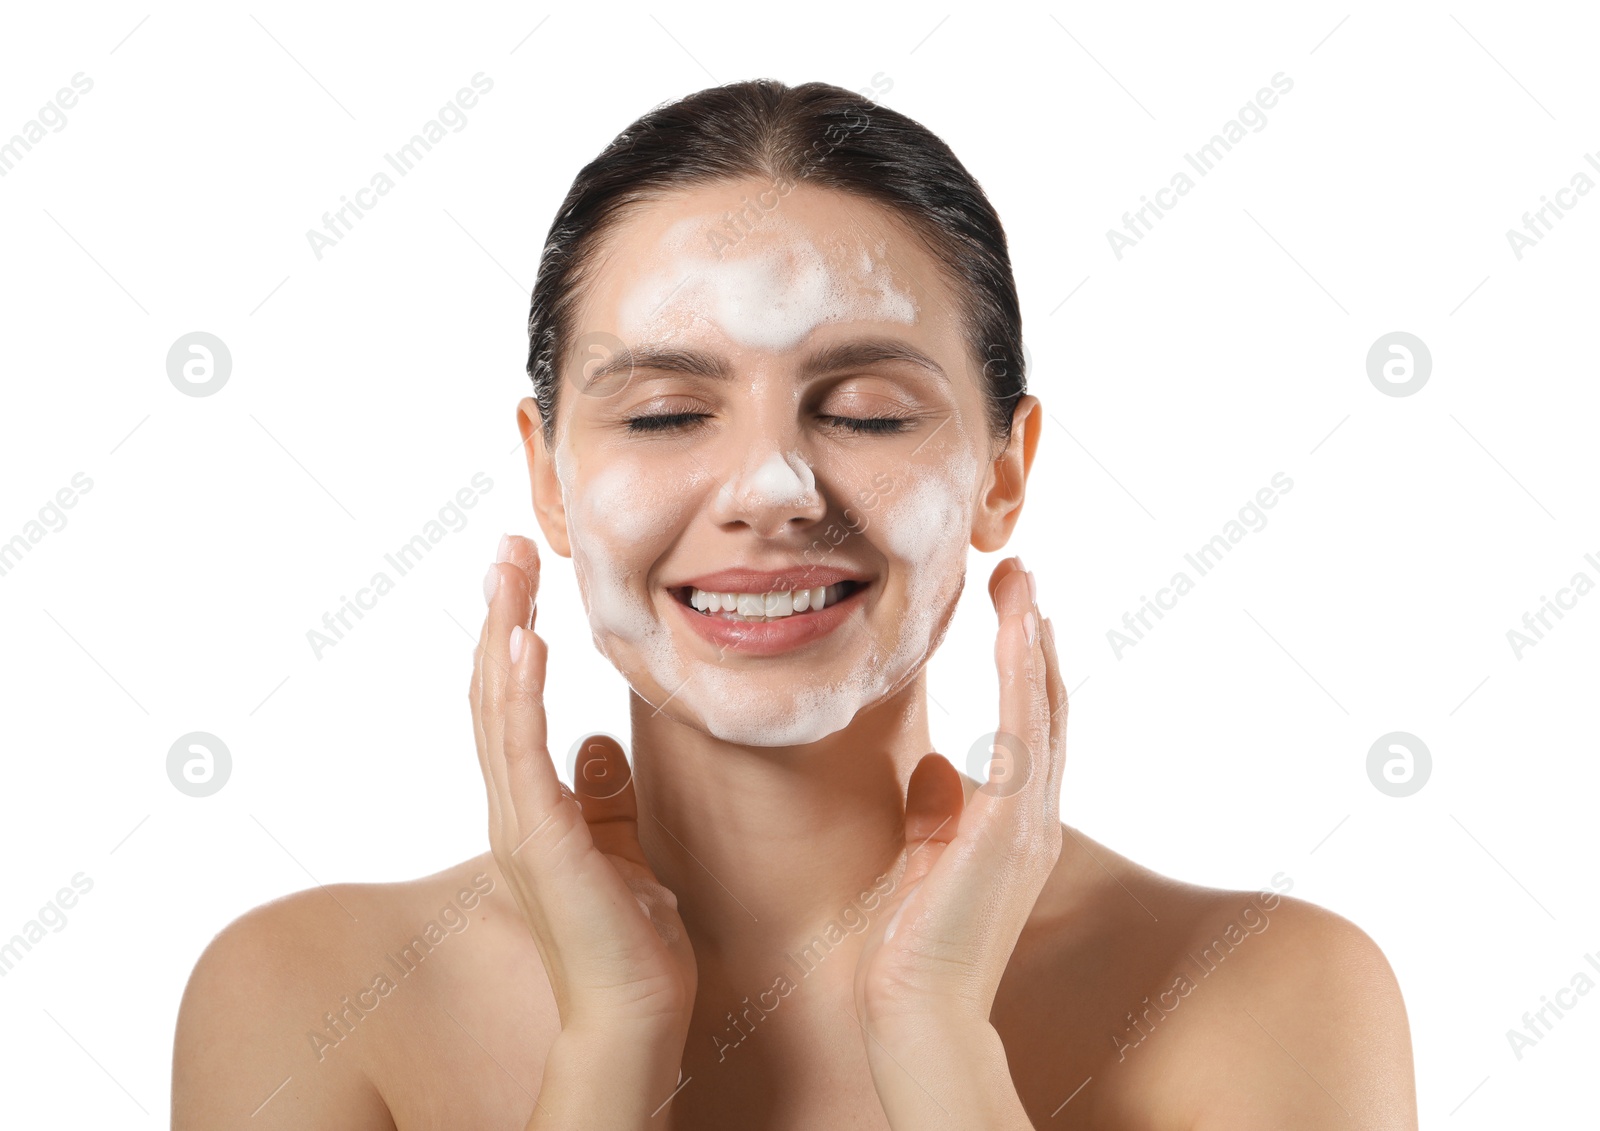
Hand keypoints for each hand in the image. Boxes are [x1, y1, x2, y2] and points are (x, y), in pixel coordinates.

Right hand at [471, 533, 697, 1039]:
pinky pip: (524, 752)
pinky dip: (522, 693)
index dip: (512, 638)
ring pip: (498, 709)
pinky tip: (528, 642)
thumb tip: (597, 742)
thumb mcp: (620, 847)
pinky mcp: (542, 840)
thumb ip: (604, 795)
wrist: (636, 1014)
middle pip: (494, 692)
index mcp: (532, 806)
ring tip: (507, 569)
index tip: (521, 578)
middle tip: (505, 547)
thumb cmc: (631, 939)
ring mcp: (520, 823)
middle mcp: (514, 808)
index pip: (511, 705)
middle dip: (501, 614)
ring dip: (502, 632)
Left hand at [852, 556, 1065, 1033]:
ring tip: (1019, 579)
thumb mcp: (928, 858)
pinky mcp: (1008, 824)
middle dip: (1034, 635)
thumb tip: (936, 764)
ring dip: (1030, 637)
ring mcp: (1028, 818)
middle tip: (1021, 574)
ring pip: (1040, 706)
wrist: (919, 1004)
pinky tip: (1016, 629)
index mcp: (1017, 821)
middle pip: (1045, 704)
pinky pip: (1022, 732)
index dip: (1026, 666)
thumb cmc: (917, 940)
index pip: (1030, 726)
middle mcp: (1035, 814)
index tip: (1014, 611)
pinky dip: (1022, 674)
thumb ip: (938, 811)